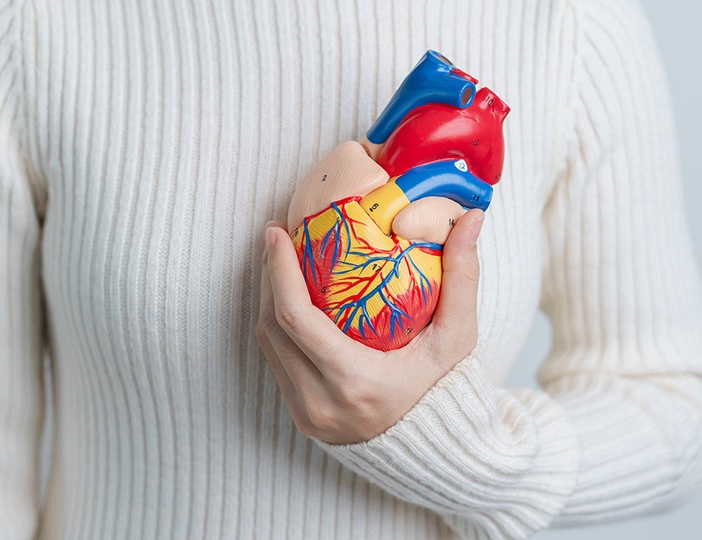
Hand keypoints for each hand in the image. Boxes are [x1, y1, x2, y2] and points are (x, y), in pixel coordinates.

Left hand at [255, 208, 484, 444]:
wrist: (437, 453)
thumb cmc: (446, 389)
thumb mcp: (458, 337)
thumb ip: (462, 277)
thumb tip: (470, 218)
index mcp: (355, 383)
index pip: (296, 318)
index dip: (279, 271)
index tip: (278, 233)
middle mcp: (320, 402)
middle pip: (272, 327)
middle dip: (268, 275)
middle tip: (277, 234)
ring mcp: (305, 413)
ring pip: (267, 344)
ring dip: (267, 298)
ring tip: (278, 259)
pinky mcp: (300, 416)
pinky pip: (276, 361)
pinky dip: (276, 325)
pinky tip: (286, 296)